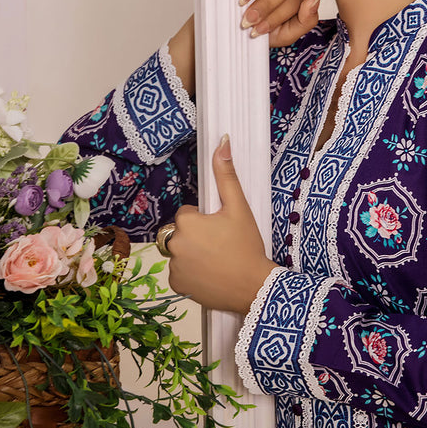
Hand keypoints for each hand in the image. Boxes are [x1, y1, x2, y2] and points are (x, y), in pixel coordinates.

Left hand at [166, 135, 274, 313]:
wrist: (253, 286)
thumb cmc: (246, 246)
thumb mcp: (239, 208)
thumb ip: (226, 175)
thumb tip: (222, 141)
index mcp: (186, 222)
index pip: (187, 214)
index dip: (205, 220)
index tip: (221, 229)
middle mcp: (173, 244)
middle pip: (181, 232)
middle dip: (197, 236)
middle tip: (220, 245)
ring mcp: (173, 266)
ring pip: (180, 252)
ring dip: (193, 254)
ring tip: (217, 260)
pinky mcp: (176, 285)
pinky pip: (179, 272)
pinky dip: (190, 273)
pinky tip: (209, 274)